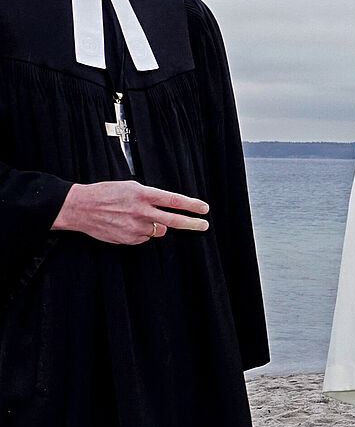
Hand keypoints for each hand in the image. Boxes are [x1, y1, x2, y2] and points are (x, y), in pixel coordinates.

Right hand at [51, 181, 209, 244]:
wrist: (79, 208)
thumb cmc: (105, 194)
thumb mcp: (130, 187)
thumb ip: (150, 197)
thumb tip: (166, 207)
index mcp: (142, 194)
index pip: (173, 200)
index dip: (191, 205)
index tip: (204, 208)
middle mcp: (140, 212)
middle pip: (173, 220)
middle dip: (192, 223)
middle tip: (204, 225)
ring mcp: (134, 227)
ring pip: (158, 230)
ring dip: (155, 225)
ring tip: (136, 217)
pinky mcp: (127, 239)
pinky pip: (144, 237)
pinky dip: (141, 232)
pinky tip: (126, 224)